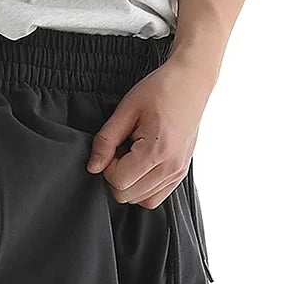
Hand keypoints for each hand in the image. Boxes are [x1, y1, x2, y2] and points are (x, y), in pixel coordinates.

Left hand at [86, 58, 214, 208]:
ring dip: (130, 182)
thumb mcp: (126, 110)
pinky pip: (155, 197)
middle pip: (128, 196)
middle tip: (121, 149)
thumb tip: (93, 167)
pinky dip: (143, 187)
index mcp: (157, 151)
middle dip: (116, 176)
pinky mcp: (181, 173)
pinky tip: (142, 164)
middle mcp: (171, 167)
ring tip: (132, 155)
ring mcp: (178, 173)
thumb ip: (106, 140)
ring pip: (141, 200)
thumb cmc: (160, 90)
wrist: (190, 83)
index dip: (107, 166)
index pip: (119, 182)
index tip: (113, 146)